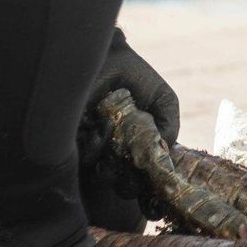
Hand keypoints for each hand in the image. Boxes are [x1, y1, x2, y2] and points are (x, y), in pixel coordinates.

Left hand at [76, 26, 179, 203]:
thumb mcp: (163, 99)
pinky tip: (100, 124)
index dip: (151, 188)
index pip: (146, 181)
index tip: (155, 188)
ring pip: (105, 177)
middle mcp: (118, 154)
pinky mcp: (76, 144)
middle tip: (133, 162)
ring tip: (114, 131)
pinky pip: (86, 159)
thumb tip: (166, 153)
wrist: (108, 58)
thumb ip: (170, 125)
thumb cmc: (136, 78)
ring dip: (112, 162)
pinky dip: (95, 146)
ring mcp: (96, 151)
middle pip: (126, 187)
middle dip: (130, 182)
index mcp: (139, 149)